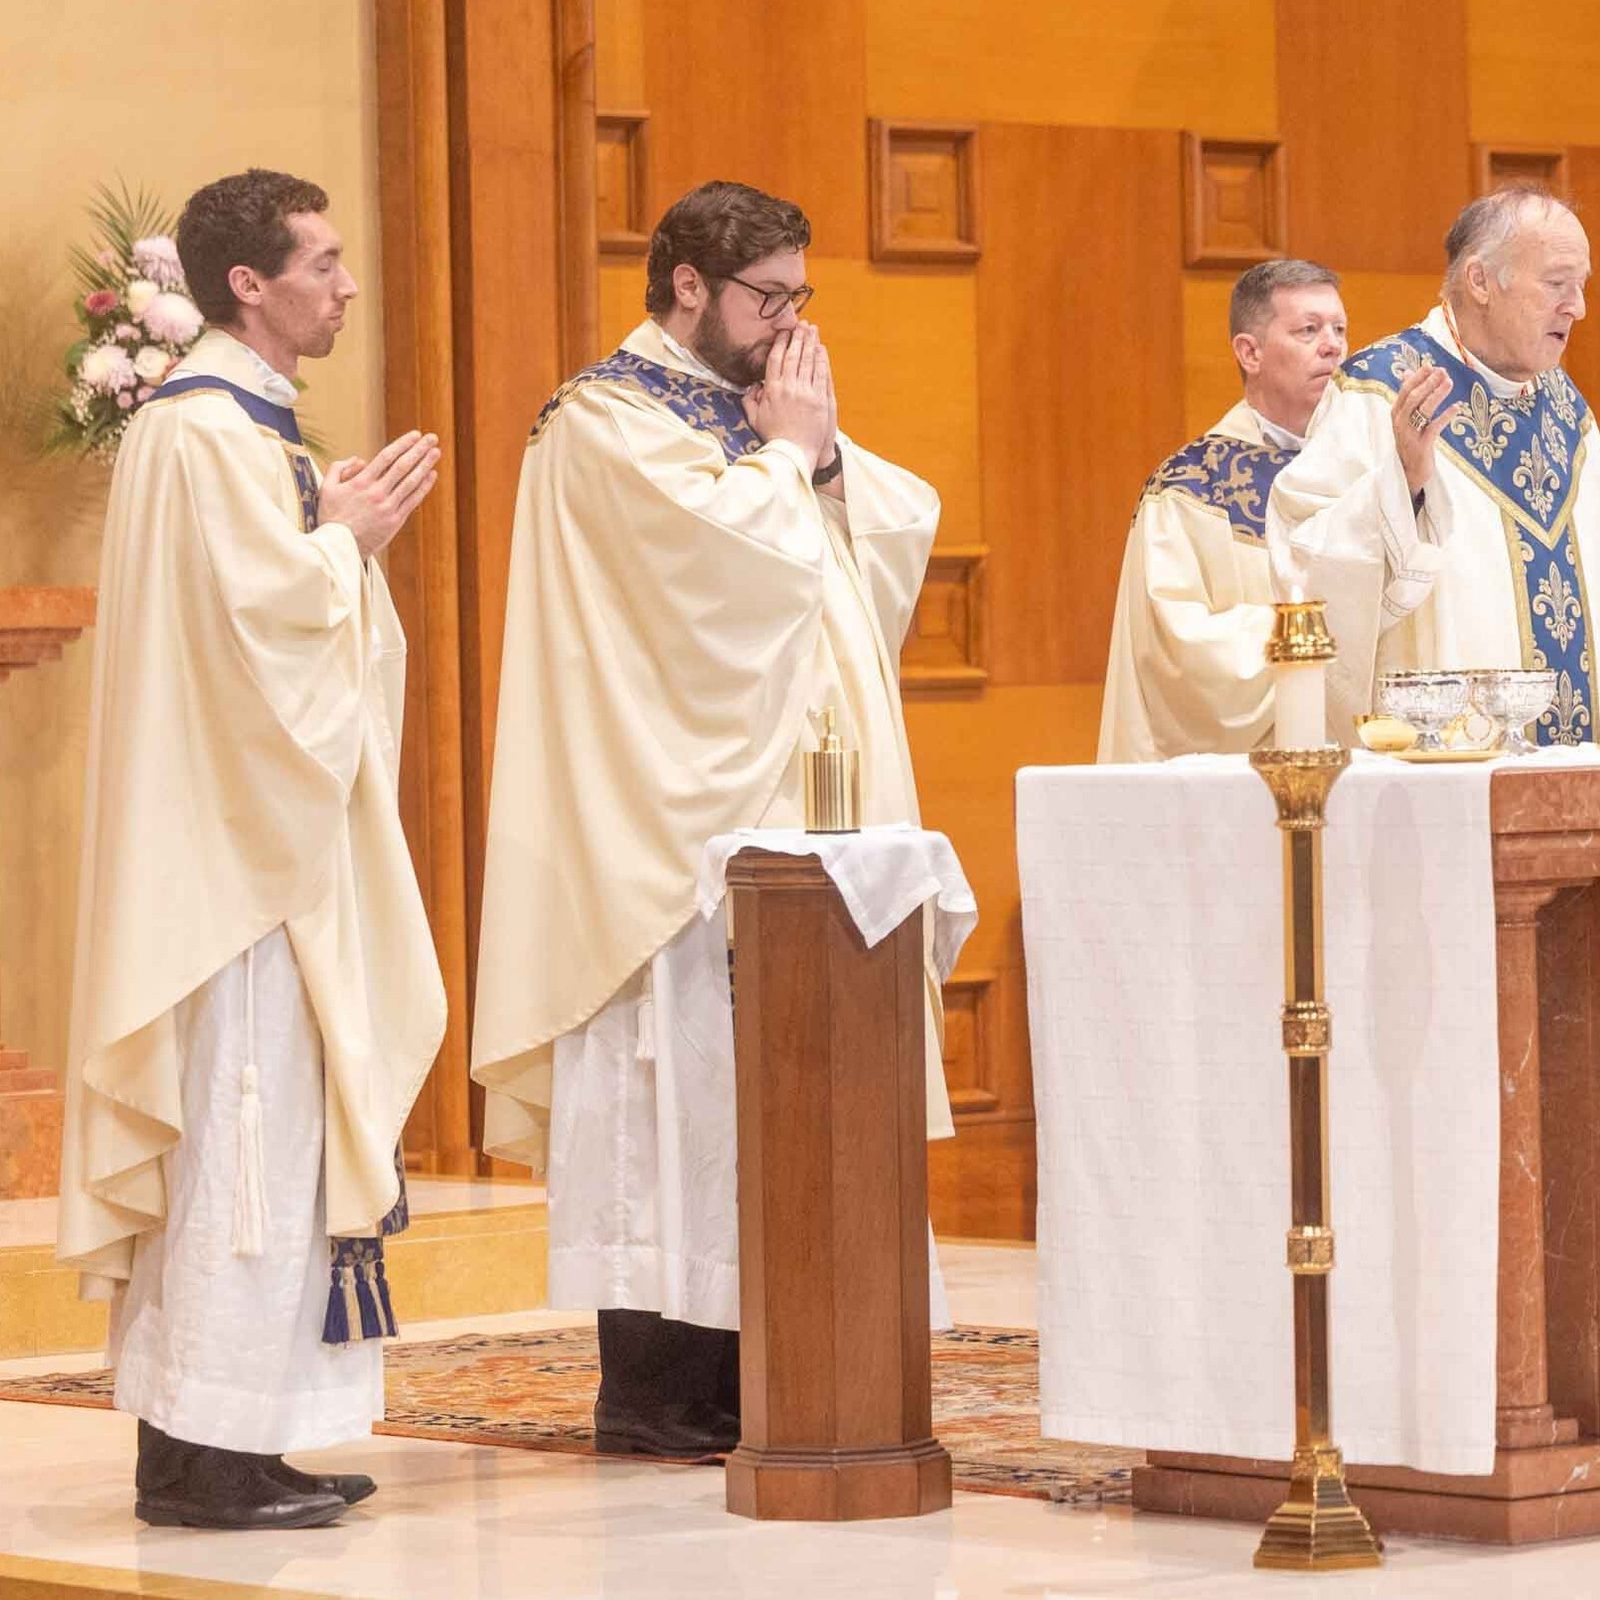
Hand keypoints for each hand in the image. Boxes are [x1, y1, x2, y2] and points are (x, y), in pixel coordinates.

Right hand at [318, 429, 440, 557]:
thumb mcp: (326, 488)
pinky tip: (432, 475)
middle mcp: (377, 492)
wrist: (339, 547)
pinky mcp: (395, 520)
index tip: (415, 434)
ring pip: (410, 482)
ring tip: (436, 453)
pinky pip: (413, 500)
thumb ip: (339, 468)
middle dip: (419, 450)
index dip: (403, 444)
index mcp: (360, 482)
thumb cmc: (331, 517)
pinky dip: (424, 487)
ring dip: (425, 465)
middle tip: (432, 438)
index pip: (386, 457)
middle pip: (402, 466)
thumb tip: (360, 459)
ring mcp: (387, 507)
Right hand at [742, 323, 831, 472]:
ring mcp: (804, 392)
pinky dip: (821, 359)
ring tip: (812, 330)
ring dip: (810, 343)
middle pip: (792, 355)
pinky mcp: (819, 399)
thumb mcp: (755, 419)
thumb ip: (750, 400)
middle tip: (800, 324)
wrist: (794, 454)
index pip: (775, 360)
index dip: (780, 344)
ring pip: (807, 361)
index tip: (784, 333)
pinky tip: (821, 348)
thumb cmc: (774, 438)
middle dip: (797, 337)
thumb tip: (752, 386)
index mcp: (771, 391)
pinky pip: (820, 374)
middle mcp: (788, 388)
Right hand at [1391, 368, 1457, 497]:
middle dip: (1428, 383)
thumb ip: (1407, 396)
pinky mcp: (1421, 446)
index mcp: (1396, 414)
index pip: (1404, 391)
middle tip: (1443, 371)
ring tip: (1450, 382)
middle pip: (1413, 398)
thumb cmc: (1410, 441)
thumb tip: (1406, 373)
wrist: (1409, 472)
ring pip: (1422, 410)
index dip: (1418, 378)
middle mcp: (1400, 423)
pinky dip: (1446, 416)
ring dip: (1437, 394)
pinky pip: (1434, 428)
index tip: (1431, 366)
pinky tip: (1457, 407)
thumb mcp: (1406, 418)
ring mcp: (1410, 435)